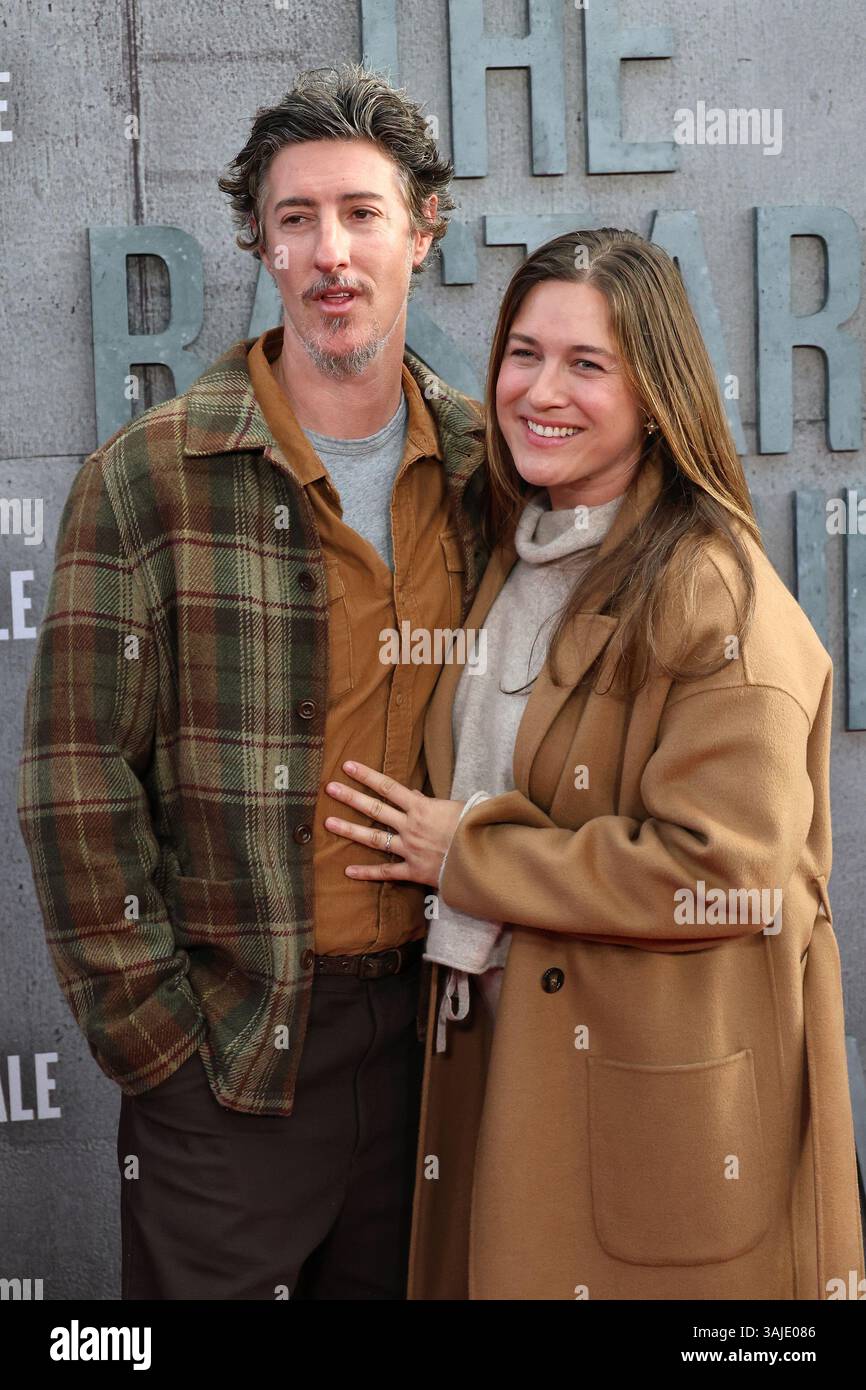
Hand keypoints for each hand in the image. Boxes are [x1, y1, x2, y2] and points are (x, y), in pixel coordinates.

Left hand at [324, 761, 464, 887]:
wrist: (485, 857)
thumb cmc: (475, 827)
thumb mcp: (455, 806)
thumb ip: (430, 801)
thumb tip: (411, 793)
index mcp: (422, 807)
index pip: (388, 787)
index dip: (367, 776)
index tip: (348, 766)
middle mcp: (410, 826)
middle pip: (375, 809)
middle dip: (350, 797)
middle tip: (330, 788)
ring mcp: (409, 849)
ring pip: (373, 839)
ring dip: (349, 830)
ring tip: (328, 823)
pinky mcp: (413, 871)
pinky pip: (386, 872)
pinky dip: (367, 873)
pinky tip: (348, 871)